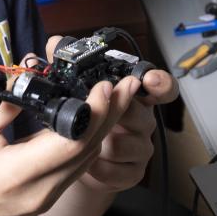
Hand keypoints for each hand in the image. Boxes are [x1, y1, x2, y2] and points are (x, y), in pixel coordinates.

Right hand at [0, 57, 136, 215]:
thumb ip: (4, 103)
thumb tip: (29, 72)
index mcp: (17, 174)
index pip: (70, 142)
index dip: (93, 112)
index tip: (105, 85)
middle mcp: (40, 191)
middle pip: (88, 150)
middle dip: (112, 114)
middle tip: (129, 84)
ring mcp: (47, 199)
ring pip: (87, 160)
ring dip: (107, 127)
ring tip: (122, 97)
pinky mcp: (48, 199)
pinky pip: (77, 168)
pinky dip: (91, 142)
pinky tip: (99, 121)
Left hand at [43, 36, 178, 193]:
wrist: (77, 164)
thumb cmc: (81, 122)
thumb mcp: (75, 94)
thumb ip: (66, 66)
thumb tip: (54, 43)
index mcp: (135, 97)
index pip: (161, 86)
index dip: (159, 81)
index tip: (147, 79)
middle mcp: (143, 121)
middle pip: (138, 114)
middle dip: (113, 115)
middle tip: (93, 116)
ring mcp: (141, 149)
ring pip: (122, 144)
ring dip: (98, 145)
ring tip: (82, 144)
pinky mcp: (133, 173)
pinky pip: (117, 170)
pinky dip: (97, 168)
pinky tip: (87, 165)